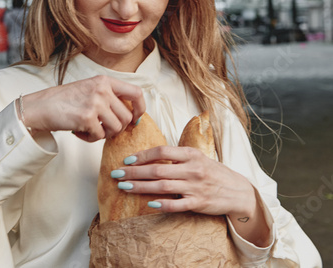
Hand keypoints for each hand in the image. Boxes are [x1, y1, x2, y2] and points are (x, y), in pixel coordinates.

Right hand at [21, 75, 144, 141]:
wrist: (40, 106)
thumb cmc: (64, 100)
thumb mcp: (90, 89)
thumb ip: (109, 96)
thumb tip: (131, 115)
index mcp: (105, 80)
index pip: (136, 92)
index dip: (140, 108)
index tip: (135, 119)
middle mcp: (102, 89)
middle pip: (126, 117)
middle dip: (117, 128)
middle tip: (102, 129)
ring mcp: (95, 102)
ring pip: (116, 128)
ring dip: (104, 134)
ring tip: (90, 129)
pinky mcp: (87, 117)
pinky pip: (100, 136)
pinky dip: (91, 139)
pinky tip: (79, 132)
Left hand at [112, 145, 270, 246]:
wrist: (238, 190)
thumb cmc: (212, 172)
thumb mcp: (197, 158)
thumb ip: (177, 156)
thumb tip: (151, 156)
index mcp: (191, 154)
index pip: (161, 151)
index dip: (142, 155)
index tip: (127, 159)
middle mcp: (192, 169)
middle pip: (157, 169)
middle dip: (134, 172)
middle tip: (117, 174)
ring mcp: (195, 186)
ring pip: (162, 186)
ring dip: (141, 186)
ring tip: (124, 187)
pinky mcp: (198, 203)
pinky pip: (177, 204)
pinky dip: (163, 204)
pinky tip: (150, 203)